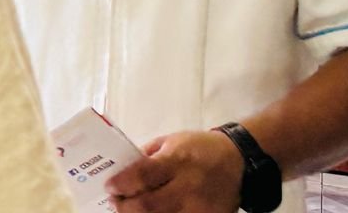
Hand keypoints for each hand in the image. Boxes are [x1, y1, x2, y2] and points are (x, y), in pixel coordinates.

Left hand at [104, 130, 244, 212]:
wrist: (237, 160)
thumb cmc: (198, 148)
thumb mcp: (171, 141)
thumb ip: (147, 157)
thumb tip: (122, 172)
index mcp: (177, 160)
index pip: (143, 176)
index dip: (121, 184)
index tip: (109, 186)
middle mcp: (189, 186)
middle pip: (149, 205)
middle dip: (126, 207)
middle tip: (115, 202)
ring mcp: (200, 208)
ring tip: (131, 210)